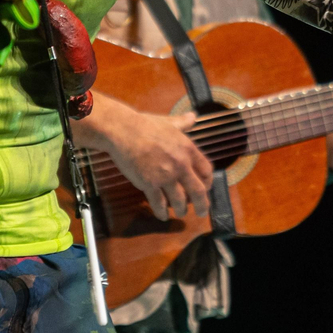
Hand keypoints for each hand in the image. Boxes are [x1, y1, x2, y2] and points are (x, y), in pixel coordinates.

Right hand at [97, 105, 212, 219]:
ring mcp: (165, 176)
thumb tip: (193, 116)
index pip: (207, 171)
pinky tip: (163, 216)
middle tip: (201, 212)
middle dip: (201, 205)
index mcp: (188, 150)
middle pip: (198, 191)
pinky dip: (161, 212)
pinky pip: (159, 203)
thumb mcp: (168, 122)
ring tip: (180, 213)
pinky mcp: (149, 185)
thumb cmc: (146, 125)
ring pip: (179, 201)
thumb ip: (182, 123)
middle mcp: (181, 165)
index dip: (208, 182)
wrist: (124, 131)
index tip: (206, 187)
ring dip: (181, 209)